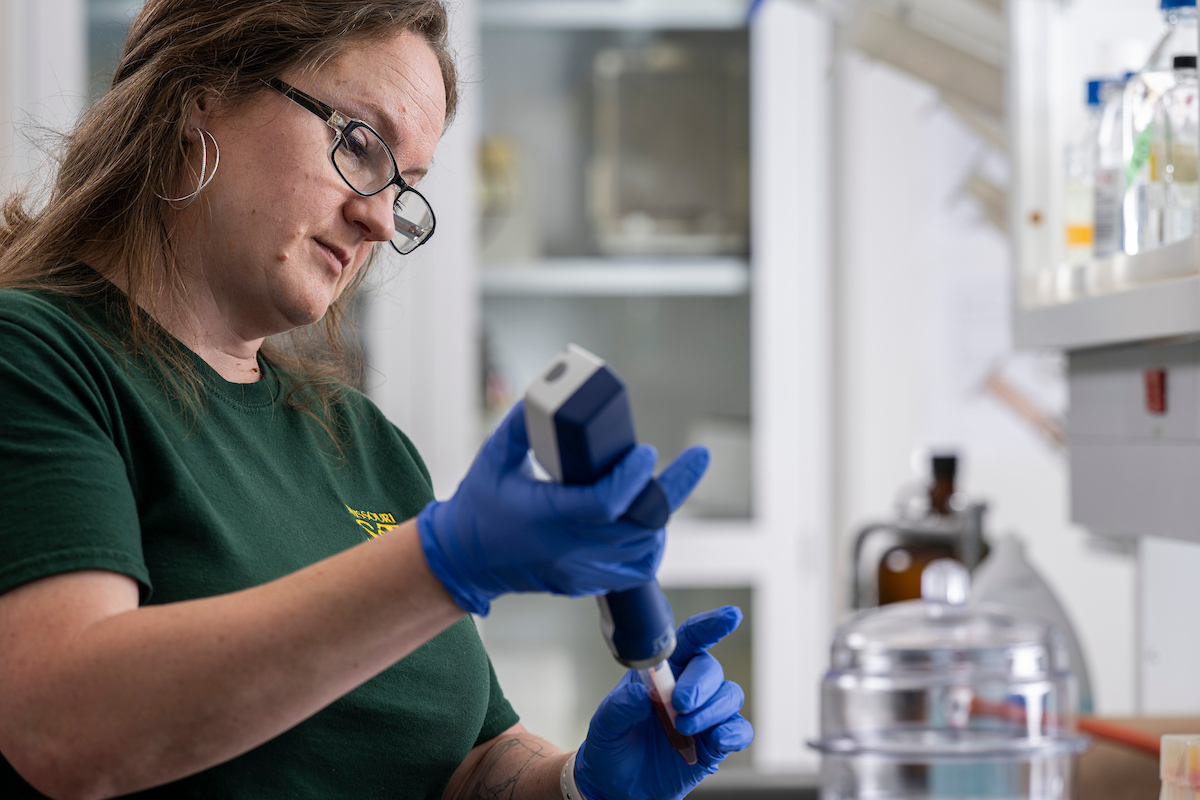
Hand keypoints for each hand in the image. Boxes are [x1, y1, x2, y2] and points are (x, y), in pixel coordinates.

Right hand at [416, 401, 708, 615]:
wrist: (463, 559)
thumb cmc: (480, 502)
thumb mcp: (495, 455)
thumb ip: (524, 423)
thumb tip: (554, 390)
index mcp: (544, 515)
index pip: (605, 502)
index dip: (633, 477)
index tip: (646, 451)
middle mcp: (566, 548)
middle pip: (639, 525)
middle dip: (674, 489)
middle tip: (698, 458)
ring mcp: (578, 570)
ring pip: (643, 549)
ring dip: (661, 516)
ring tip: (664, 485)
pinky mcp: (584, 582)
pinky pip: (633, 570)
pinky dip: (649, 544)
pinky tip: (649, 520)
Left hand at [574, 607, 754, 799]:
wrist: (616, 785)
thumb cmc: (612, 743)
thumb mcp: (605, 724)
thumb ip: (621, 707)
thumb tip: (643, 695)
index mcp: (662, 672)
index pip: (689, 640)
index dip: (710, 626)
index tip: (730, 617)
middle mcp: (688, 688)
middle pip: (710, 669)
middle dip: (700, 684)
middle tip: (680, 704)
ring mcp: (704, 715)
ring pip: (730, 696)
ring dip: (711, 710)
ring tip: (682, 728)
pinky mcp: (714, 744)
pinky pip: (739, 730)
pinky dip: (733, 733)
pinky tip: (716, 740)